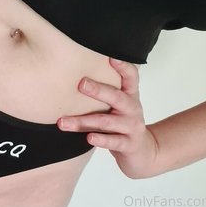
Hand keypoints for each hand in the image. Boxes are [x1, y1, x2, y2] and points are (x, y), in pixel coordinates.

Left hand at [57, 58, 158, 178]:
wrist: (143, 150)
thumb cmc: (123, 120)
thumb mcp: (118, 102)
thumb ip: (105, 87)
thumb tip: (76, 70)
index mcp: (130, 93)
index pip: (131, 75)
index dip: (123, 65)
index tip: (111, 56)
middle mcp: (132, 107)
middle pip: (116, 96)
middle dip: (98, 90)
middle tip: (81, 84)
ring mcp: (132, 126)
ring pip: (107, 121)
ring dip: (84, 121)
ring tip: (63, 122)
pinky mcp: (129, 144)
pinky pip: (113, 141)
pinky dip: (101, 139)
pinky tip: (88, 137)